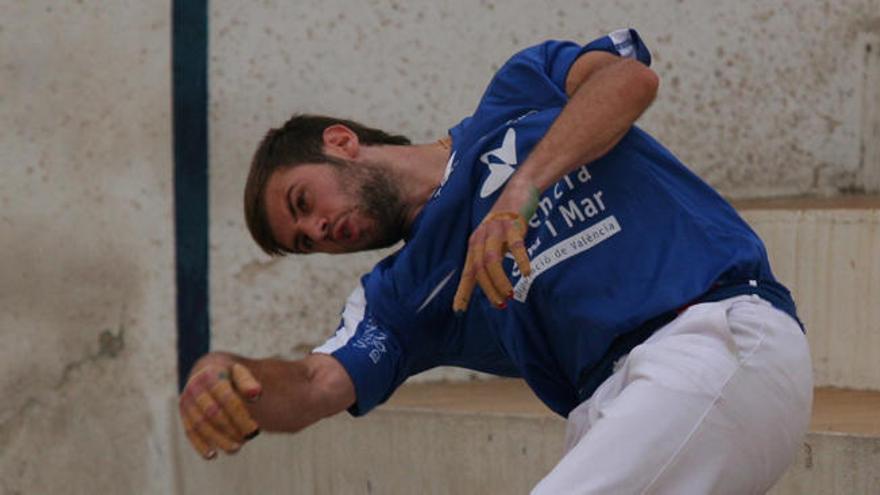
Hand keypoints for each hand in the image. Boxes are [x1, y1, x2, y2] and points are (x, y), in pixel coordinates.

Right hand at [178, 353, 262, 458]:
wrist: (207, 370)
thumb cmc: (230, 375)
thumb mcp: (240, 372)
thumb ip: (248, 382)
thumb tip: (255, 394)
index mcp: (211, 375)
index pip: (227, 399)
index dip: (241, 416)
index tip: (255, 429)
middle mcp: (195, 388)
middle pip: (213, 414)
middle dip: (232, 429)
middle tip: (248, 438)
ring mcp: (187, 401)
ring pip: (201, 425)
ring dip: (218, 440)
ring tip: (236, 448)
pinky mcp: (183, 414)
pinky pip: (189, 432)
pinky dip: (200, 445)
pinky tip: (212, 456)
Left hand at [453, 181, 537, 312]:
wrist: (520, 189)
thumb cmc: (507, 220)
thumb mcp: (494, 240)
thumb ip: (491, 258)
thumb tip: (492, 285)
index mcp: (475, 244)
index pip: (467, 272)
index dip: (462, 292)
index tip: (458, 311)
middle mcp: (481, 237)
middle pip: (479, 268)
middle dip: (488, 289)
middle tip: (500, 305)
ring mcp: (496, 230)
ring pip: (492, 259)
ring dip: (500, 279)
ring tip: (510, 294)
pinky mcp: (513, 223)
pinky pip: (516, 245)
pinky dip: (520, 259)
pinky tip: (527, 272)